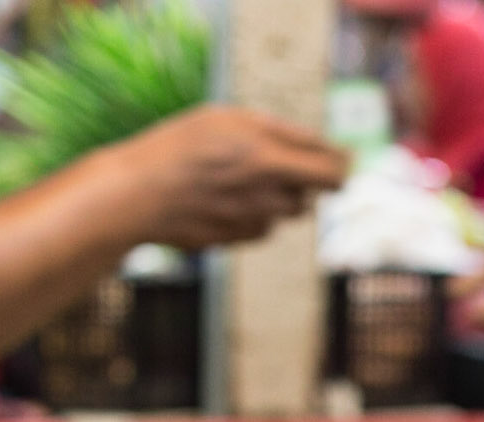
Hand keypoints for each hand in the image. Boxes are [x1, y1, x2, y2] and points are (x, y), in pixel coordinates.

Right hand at [112, 105, 348, 249]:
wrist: (139, 195)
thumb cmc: (181, 146)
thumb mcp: (228, 118)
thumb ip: (279, 132)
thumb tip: (320, 147)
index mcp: (269, 160)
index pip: (332, 174)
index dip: (343, 168)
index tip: (344, 162)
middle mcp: (268, 196)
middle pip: (310, 195)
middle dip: (303, 180)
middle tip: (276, 163)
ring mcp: (255, 223)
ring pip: (286, 211)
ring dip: (276, 195)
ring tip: (238, 176)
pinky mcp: (241, 241)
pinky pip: (262, 226)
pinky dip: (253, 213)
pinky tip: (222, 199)